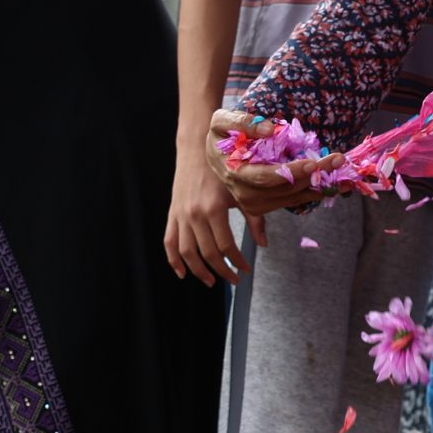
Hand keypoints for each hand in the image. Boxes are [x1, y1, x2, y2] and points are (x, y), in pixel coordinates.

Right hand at [163, 149, 247, 285]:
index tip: (246, 269)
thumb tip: (263, 244)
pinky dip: (174, 260)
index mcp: (214, 209)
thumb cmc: (221, 170)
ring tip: (211, 281)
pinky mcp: (172, 215)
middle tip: (234, 279)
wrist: (196, 151)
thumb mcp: (240, 192)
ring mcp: (181, 216)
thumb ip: (254, 219)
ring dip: (199, 271)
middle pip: (207, 254)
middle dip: (222, 271)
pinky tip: (182, 273)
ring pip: (187, 253)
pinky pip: (169, 243)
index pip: (225, 247)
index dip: (236, 262)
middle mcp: (195, 215)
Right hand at [204, 109, 340, 247]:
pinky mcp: (268, 205)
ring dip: (321, 187)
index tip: (313, 162)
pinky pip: (295, 201)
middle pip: (286, 188)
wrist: (215, 155)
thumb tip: (269, 130)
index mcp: (234, 173)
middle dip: (314, 174)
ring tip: (347, 177)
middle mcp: (245, 194)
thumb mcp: (221, 121)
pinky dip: (316, 193)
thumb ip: (240, 122)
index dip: (290, 172)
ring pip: (294, 198)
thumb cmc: (221, 136)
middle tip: (338, 159)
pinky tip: (337, 186)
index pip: (265, 177)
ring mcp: (257, 203)